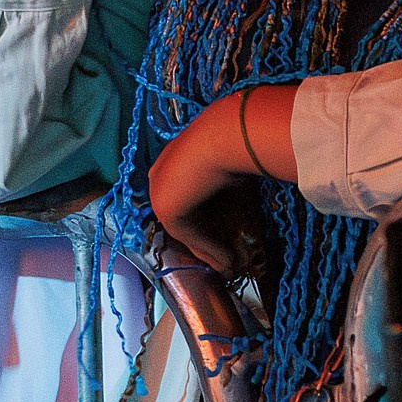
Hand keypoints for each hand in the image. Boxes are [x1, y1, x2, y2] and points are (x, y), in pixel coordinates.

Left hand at [147, 86, 295, 276]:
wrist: (224, 135)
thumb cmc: (233, 141)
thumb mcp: (229, 161)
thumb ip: (226, 180)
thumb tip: (241, 191)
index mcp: (172, 159)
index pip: (184, 195)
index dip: (201, 217)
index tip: (220, 231)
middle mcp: (160, 176)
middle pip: (181, 215)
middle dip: (202, 238)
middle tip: (223, 256)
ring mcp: (159, 194)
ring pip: (185, 229)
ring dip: (207, 249)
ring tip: (227, 265)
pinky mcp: (166, 210)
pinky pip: (189, 235)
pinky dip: (208, 248)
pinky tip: (227, 260)